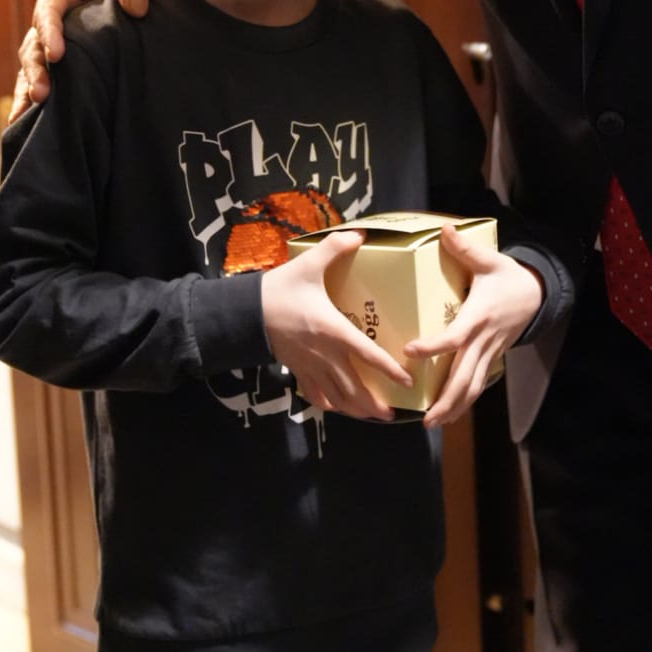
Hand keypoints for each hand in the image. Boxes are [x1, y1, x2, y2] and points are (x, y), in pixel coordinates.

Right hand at [9, 0, 151, 121]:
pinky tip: (29, 128)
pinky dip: (34, 103)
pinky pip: (41, 82)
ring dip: (29, 91)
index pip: (49, 10)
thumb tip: (136, 8)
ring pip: (31, 68)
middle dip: (35, 70)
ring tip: (28, 119)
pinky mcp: (58, 63)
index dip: (50, 31)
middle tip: (43, 94)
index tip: (57, 55)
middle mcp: (48, 19)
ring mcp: (49, 42)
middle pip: (33, 45)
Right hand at [261, 230, 412, 419]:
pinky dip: (328, 404)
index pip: (368, 355)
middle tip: (391, 414)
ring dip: (354, 409)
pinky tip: (336, 409)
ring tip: (371, 416)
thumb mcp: (308, 264)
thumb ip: (335, 248)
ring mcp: (310, 366)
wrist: (245, 312)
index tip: (407, 382)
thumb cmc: (279, 289)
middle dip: (373, 404)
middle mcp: (325, 354)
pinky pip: (314, 394)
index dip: (389, 370)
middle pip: (354, 387)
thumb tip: (360, 234)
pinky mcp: (296, 369)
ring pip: (336, 396)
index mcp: (333, 330)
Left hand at [409, 222, 543, 427]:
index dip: (434, 346)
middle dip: (446, 399)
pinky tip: (449, 412)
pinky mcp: (493, 357)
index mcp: (478, 316)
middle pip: (465, 376)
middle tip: (427, 418)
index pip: (454, 336)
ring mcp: (490, 352)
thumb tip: (444, 229)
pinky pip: (479, 383)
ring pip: (474, 386)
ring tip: (435, 423)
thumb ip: (465, 249)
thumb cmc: (509, 276)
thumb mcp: (489, 260)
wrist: (538, 293)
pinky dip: (464, 400)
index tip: (410, 351)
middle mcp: (484, 339)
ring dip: (455, 406)